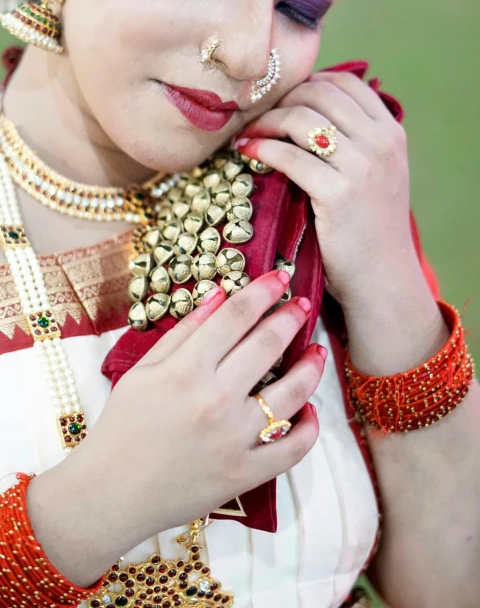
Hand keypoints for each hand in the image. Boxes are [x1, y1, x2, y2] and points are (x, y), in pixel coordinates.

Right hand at [28, 270, 326, 587]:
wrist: (109, 494)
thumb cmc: (122, 426)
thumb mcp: (143, 369)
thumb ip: (184, 331)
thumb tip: (221, 294)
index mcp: (186, 369)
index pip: (236, 316)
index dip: (262, 291)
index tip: (280, 277)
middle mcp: (215, 399)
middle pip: (267, 345)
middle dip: (291, 318)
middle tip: (304, 304)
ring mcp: (234, 439)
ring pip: (291, 393)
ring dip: (311, 368)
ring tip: (318, 352)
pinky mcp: (244, 474)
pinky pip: (291, 449)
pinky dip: (308, 429)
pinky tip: (310, 410)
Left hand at [235, 70, 416, 310]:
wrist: (384, 280)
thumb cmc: (371, 229)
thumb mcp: (378, 175)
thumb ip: (355, 141)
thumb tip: (305, 111)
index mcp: (391, 132)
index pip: (345, 83)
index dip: (307, 83)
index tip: (281, 98)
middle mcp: (381, 143)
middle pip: (319, 94)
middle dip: (281, 100)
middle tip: (255, 116)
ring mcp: (363, 167)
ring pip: (301, 120)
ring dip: (265, 121)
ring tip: (246, 133)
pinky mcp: (339, 193)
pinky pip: (289, 156)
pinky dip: (262, 149)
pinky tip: (246, 152)